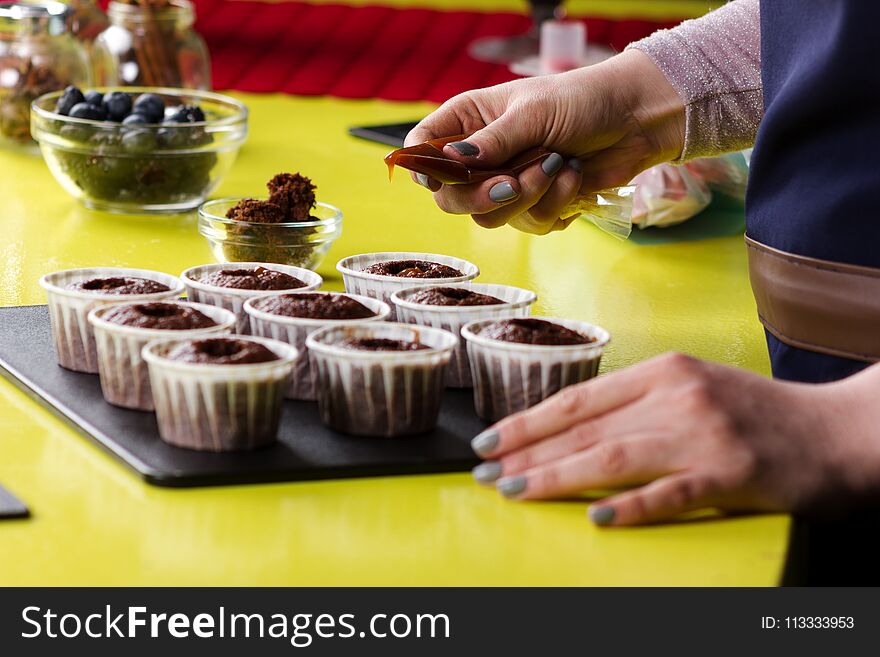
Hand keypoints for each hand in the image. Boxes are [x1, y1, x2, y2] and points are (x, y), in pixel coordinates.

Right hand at [405, 49, 683, 233]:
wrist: (636, 120)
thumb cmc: (583, 100)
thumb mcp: (534, 113)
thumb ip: (493, 141)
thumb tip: (452, 162)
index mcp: (469, 122)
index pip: (422, 150)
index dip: (425, 169)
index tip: (445, 178)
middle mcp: (482, 157)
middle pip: (451, 198)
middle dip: (484, 195)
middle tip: (513, 183)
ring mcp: (507, 184)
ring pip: (491, 218)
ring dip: (530, 197)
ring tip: (561, 165)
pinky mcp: (536, 206)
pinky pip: (530, 226)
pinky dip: (556, 205)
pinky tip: (575, 177)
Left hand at [470, 353, 879, 524]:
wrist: (833, 430)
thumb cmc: (755, 413)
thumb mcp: (693, 389)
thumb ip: (638, 403)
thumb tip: (570, 430)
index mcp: (664, 371)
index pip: (578, 399)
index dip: (528, 422)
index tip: (487, 440)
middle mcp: (677, 396)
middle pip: (585, 428)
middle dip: (527, 452)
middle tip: (485, 473)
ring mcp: (703, 435)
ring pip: (612, 456)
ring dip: (556, 476)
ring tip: (514, 491)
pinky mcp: (732, 474)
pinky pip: (669, 493)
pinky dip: (630, 507)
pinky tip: (595, 519)